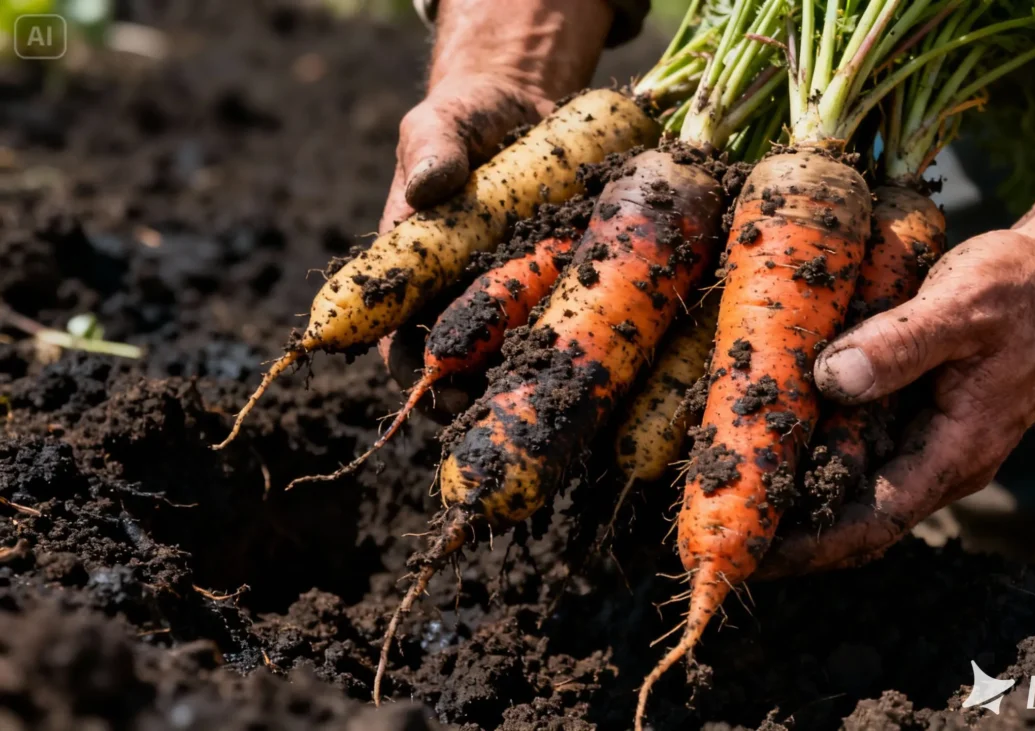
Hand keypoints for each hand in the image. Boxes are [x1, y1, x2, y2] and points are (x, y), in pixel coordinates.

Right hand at [378, 0, 613, 399]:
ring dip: (549, 380)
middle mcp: (469, 300)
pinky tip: (624, 353)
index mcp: (420, 280)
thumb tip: (429, 186)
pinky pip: (580, 318)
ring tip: (576, 394)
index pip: (406, 347)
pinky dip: (596, 338)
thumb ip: (433, 148)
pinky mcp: (569, 281)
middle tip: (523, 412)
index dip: (422, 377)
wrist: (528, 103)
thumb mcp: (442, 123)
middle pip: (474, 369)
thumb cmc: (466, 118)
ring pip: (531, 355)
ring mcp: (521, 296)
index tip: (449, 394)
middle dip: (495, 399)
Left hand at [758, 83, 1034, 578]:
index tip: (750, 554)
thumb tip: (831, 379)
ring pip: (859, 484)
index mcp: (956, 451)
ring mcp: (934, 440)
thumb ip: (899, 344)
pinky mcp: (924, 414)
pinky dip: (821, 449)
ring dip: (802, 493)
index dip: (808, 547)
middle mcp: (943, 460)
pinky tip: (776, 433)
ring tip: (734, 487)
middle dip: (792, 530)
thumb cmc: (1022, 289)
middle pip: (858, 517)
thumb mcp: (960, 306)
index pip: (872, 524)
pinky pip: (866, 447)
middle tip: (724, 526)